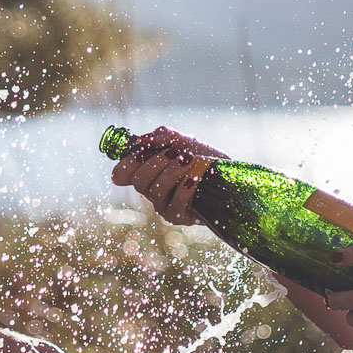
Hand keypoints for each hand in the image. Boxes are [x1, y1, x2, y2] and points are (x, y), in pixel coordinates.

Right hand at [108, 126, 225, 225]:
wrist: (230, 176)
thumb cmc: (203, 157)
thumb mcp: (183, 141)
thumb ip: (163, 136)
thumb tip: (143, 140)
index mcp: (146, 172)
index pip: (122, 174)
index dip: (124, 165)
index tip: (140, 152)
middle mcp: (151, 190)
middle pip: (139, 181)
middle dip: (155, 164)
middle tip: (174, 152)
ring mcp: (163, 204)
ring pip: (156, 192)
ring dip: (171, 173)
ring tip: (189, 159)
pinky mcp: (178, 216)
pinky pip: (174, 205)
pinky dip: (183, 190)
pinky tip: (194, 179)